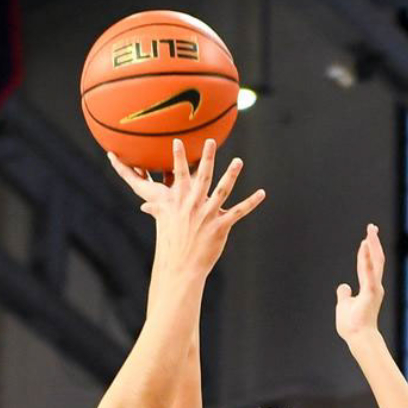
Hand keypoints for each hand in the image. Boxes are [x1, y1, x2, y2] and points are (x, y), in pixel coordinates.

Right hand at [108, 138, 265, 278]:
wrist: (181, 266)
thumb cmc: (172, 244)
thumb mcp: (164, 222)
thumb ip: (156, 210)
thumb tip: (145, 205)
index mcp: (180, 202)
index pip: (178, 175)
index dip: (178, 158)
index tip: (178, 141)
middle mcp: (194, 205)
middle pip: (202, 177)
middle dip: (206, 158)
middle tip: (210, 141)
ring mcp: (208, 215)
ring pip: (222, 190)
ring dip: (231, 175)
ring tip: (238, 161)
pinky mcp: (221, 227)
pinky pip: (239, 211)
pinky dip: (251, 202)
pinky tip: (261, 193)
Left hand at [335, 224, 386, 341]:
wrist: (358, 338)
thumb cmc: (352, 325)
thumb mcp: (344, 305)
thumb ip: (344, 294)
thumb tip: (343, 286)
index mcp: (369, 287)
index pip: (367, 264)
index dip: (366, 250)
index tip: (366, 237)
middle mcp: (374, 285)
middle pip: (376, 259)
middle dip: (374, 242)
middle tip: (372, 227)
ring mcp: (374, 289)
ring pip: (375, 262)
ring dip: (372, 246)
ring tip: (370, 231)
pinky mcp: (371, 293)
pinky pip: (369, 273)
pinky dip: (367, 259)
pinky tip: (365, 246)